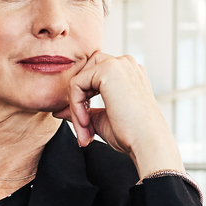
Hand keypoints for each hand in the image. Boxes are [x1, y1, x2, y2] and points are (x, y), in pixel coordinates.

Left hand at [63, 51, 183, 175]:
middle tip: (83, 130)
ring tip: (85, 131)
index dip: (83, 102)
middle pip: (84, 73)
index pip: (92, 78)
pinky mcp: (108, 69)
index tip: (86, 130)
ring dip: (75, 107)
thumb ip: (82, 111)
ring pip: (79, 80)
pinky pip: (76, 84)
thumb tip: (59, 111)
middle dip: (77, 101)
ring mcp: (118, 63)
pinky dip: (75, 107)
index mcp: (128, 74)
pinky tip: (87, 124)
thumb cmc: (131, 135)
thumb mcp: (101, 120)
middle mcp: (125, 64)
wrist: (146, 143)